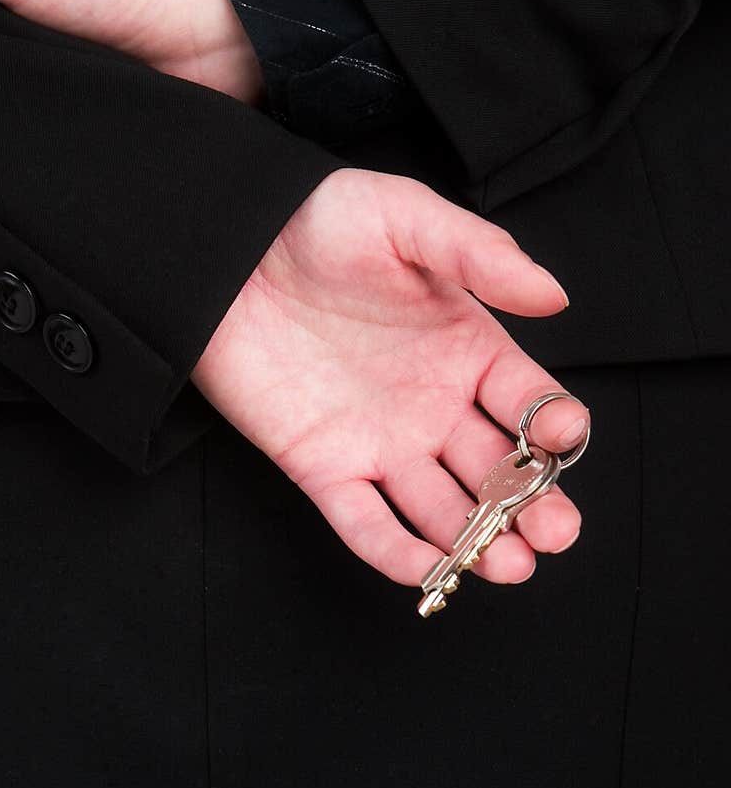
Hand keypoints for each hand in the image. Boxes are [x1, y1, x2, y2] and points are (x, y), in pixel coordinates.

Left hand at [192, 167, 587, 589]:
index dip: (554, 426)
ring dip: (479, 542)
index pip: (529, 402)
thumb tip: (554, 295)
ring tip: (510, 564)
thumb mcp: (404, 216)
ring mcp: (381, 442)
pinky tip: (431, 570)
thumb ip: (479, 253)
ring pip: (443, 509)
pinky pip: (365, 522)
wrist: (226, 247)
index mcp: (466, 349)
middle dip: (532, 506)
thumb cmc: (318, 221)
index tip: (561, 438)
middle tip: (553, 532)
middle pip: (499, 470)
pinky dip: (396, 551)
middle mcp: (433, 406)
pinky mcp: (324, 466)